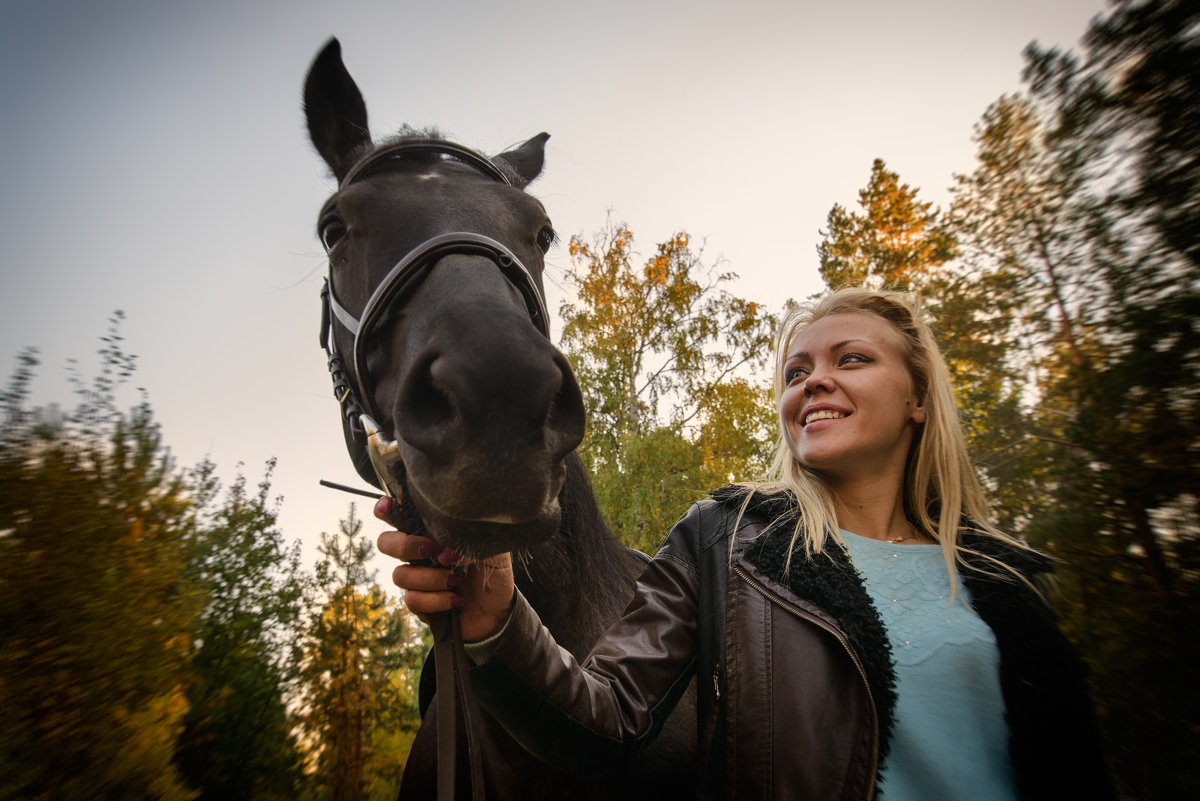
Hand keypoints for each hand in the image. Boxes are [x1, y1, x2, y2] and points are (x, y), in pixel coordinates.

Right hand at [374, 497, 514, 641]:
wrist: (498, 611)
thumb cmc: (494, 573)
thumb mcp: (492, 550)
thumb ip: (471, 541)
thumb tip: (445, 553)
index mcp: (434, 532)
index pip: (401, 514)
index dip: (386, 509)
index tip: (388, 508)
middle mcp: (419, 553)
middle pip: (386, 542)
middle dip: (406, 546)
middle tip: (432, 550)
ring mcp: (416, 579)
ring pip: (400, 575)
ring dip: (431, 579)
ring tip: (458, 581)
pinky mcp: (418, 603)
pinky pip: (412, 600)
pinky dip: (437, 600)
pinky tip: (457, 600)